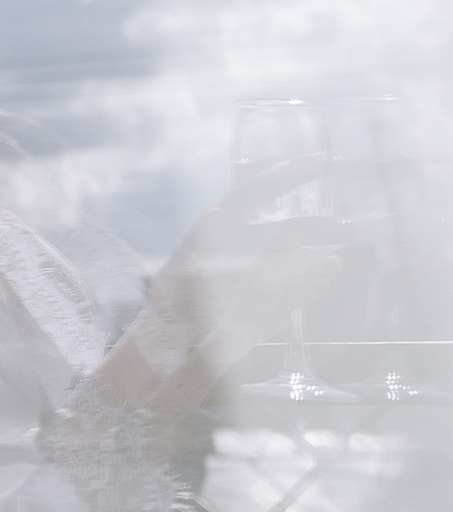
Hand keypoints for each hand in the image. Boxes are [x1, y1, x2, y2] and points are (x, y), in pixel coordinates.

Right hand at [127, 154, 352, 383]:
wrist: (163, 351)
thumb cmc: (173, 306)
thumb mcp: (192, 261)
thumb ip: (229, 246)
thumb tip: (278, 240)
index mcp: (209, 230)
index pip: (256, 190)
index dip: (290, 173)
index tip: (321, 160)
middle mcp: (232, 249)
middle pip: (292, 230)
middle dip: (325, 229)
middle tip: (347, 230)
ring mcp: (250, 280)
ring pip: (305, 263)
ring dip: (324, 264)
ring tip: (334, 264)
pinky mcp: (267, 310)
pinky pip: (305, 292)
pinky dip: (317, 286)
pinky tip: (322, 283)